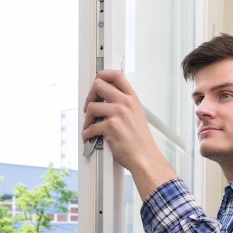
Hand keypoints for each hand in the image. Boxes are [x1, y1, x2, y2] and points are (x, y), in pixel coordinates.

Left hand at [82, 70, 175, 199]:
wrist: (145, 158)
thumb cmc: (140, 142)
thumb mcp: (136, 116)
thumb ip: (124, 105)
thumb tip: (106, 101)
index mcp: (132, 99)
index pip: (116, 75)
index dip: (102, 74)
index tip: (96, 81)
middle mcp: (126, 103)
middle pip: (98, 84)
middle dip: (89, 96)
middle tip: (89, 106)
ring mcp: (118, 114)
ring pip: (91, 107)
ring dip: (87, 119)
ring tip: (89, 126)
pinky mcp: (111, 126)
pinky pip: (91, 127)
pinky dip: (87, 134)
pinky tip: (90, 137)